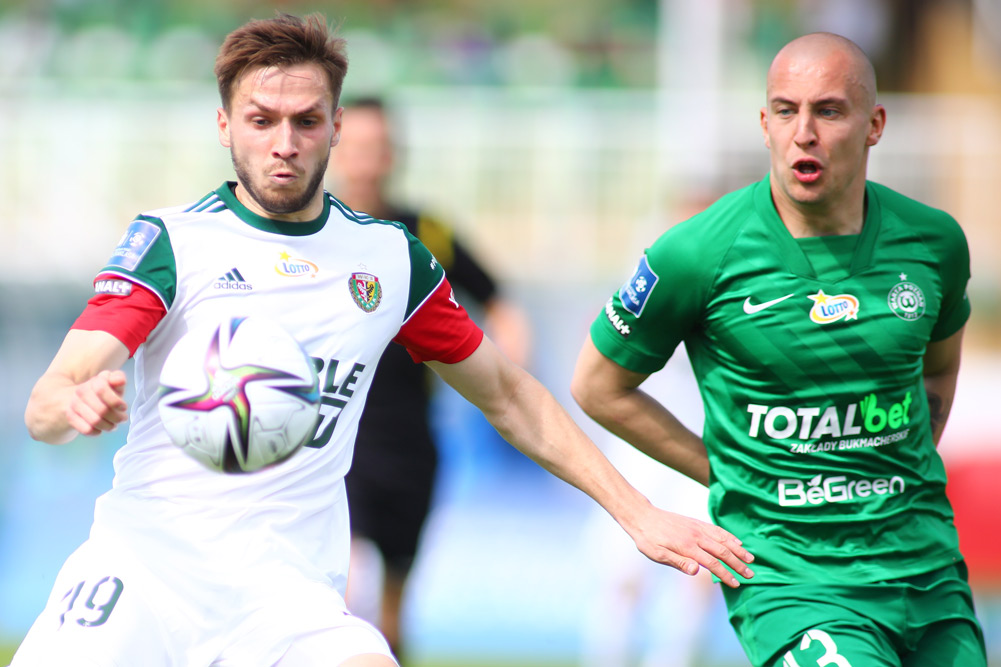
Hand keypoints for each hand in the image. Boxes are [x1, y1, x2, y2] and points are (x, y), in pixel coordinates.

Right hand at [65, 369, 128, 435]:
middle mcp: (82, 391)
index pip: (102, 390)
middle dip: (116, 417)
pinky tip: (100, 429)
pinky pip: (86, 429)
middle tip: (122, 419)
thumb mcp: (114, 384)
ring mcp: (74, 404)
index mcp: (95, 381)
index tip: (123, 408)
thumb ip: (119, 379)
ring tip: (113, 425)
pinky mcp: (70, 416)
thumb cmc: (106, 392)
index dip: (115, 401)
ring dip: (108, 426)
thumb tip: (119, 380)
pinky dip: (96, 431)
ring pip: (95, 421)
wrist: (82, 397)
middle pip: (102, 410)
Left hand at [628, 505, 754, 587]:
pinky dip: (729, 536)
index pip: (712, 563)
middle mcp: (696, 536)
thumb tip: (696, 571)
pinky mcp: (696, 522)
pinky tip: (736, 541)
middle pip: (722, 551)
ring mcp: (697, 527)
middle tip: (751, 575)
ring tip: (751, 559)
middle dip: (738, 564)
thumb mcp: (657, 554)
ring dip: (738, 549)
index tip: (736, 584)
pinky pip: (716, 529)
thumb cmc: (648, 539)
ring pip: (723, 539)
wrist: (643, 516)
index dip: (726, 574)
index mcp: (687, 547)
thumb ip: (678, 562)